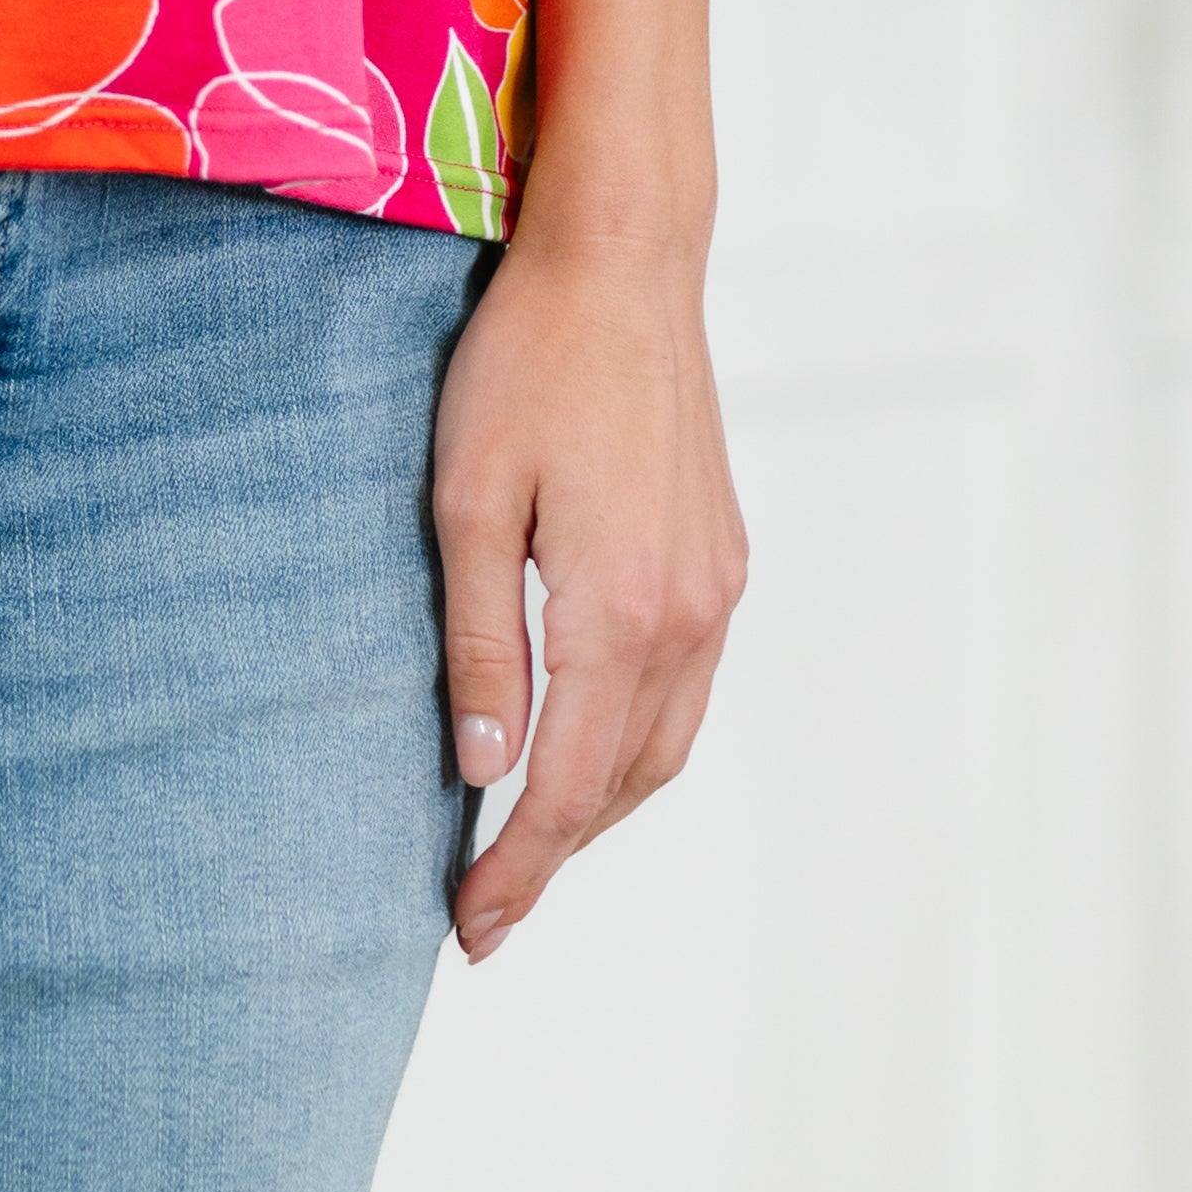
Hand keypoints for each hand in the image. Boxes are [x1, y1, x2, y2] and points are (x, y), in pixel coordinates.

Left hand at [430, 191, 745, 961]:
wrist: (622, 263)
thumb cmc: (525, 365)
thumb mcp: (467, 503)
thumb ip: (481, 642)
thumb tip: (482, 768)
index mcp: (620, 613)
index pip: (562, 786)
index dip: (515, 868)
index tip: (468, 928)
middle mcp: (688, 616)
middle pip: (622, 782)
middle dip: (556, 853)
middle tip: (486, 906)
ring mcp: (717, 586)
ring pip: (666, 743)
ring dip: (599, 803)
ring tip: (527, 841)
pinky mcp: (723, 555)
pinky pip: (687, 685)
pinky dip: (635, 740)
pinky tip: (586, 738)